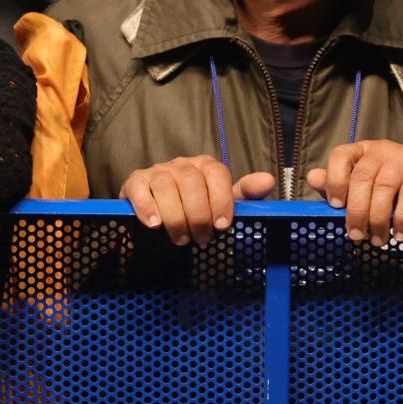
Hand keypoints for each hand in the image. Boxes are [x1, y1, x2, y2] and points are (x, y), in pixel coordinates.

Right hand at [120, 156, 275, 245]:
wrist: (163, 215)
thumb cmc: (199, 209)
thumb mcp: (224, 205)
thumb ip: (245, 194)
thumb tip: (267, 179)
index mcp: (206, 166)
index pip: (216, 174)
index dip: (220, 200)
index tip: (222, 225)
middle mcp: (181, 164)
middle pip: (190, 180)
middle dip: (197, 213)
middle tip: (201, 238)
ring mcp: (156, 172)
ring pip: (165, 185)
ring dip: (175, 216)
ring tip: (181, 239)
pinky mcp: (135, 182)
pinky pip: (138, 189)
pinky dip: (146, 207)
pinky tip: (154, 225)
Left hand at [307, 140, 402, 245]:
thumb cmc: (392, 188)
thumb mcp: (362, 186)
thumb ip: (337, 184)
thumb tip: (313, 178)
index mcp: (361, 150)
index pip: (340, 156)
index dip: (334, 180)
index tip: (335, 206)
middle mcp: (381, 149)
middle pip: (362, 177)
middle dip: (356, 210)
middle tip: (356, 235)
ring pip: (384, 187)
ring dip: (378, 218)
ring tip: (377, 240)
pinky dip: (402, 218)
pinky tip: (399, 234)